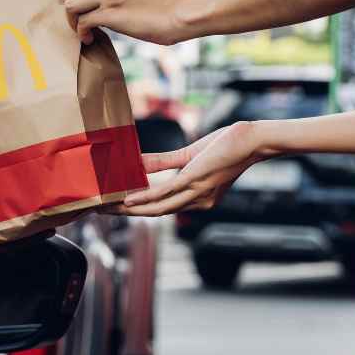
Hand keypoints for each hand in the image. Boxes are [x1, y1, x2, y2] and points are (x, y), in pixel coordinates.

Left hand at [62, 0, 189, 45]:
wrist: (182, 12)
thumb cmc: (164, 2)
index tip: (85, 6)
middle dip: (72, 5)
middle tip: (80, 18)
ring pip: (71, 5)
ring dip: (74, 20)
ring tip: (85, 30)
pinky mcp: (110, 13)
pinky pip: (82, 22)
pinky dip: (82, 33)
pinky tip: (90, 38)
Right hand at [117, 122, 267, 215]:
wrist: (252, 141)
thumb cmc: (226, 146)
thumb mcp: (190, 155)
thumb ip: (164, 162)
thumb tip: (138, 162)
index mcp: (198, 199)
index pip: (162, 208)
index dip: (138, 210)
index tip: (114, 208)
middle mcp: (197, 202)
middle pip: (155, 213)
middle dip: (127, 214)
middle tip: (102, 211)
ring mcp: (196, 193)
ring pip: (157, 208)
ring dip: (130, 209)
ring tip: (108, 208)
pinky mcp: (194, 180)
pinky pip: (165, 193)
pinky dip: (144, 197)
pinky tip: (127, 199)